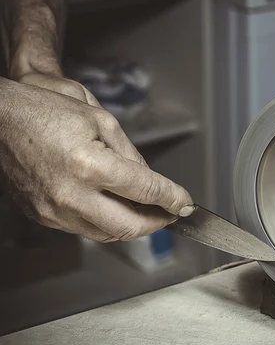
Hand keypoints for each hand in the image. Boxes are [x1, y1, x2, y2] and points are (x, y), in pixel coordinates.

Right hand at [0, 78, 194, 241]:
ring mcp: (53, 210)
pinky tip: (113, 208)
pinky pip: (82, 228)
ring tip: (145, 212)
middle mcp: (70, 194)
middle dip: (157, 223)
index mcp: (90, 165)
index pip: (145, 190)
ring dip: (131, 226)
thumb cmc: (47, 111)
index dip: (173, 198)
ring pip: (105, 234)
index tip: (185, 203)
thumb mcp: (102, 120)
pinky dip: (104, 222)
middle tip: (170, 214)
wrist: (0, 119)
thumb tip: (150, 181)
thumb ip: (131, 155)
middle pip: (128, 226)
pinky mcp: (42, 215)